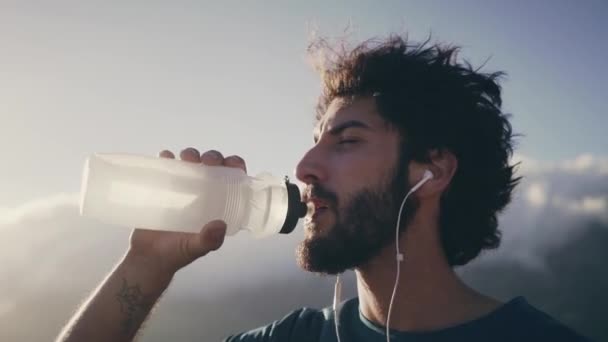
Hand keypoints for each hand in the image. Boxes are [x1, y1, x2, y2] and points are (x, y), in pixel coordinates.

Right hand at [127, 147, 247, 274]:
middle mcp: (205, 194)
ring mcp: (184, 190)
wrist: (147, 257)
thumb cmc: (176, 253)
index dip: (235, 167)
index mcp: (218, 205)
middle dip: (213, 158)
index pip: (233, 180)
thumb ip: (208, 240)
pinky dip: (167, 158)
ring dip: (192, 155)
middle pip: (213, 167)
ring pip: (192, 164)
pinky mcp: (164, 188)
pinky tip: (165, 156)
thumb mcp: (195, 248)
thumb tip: (220, 225)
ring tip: (185, 157)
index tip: (230, 162)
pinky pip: (168, 168)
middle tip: (205, 161)